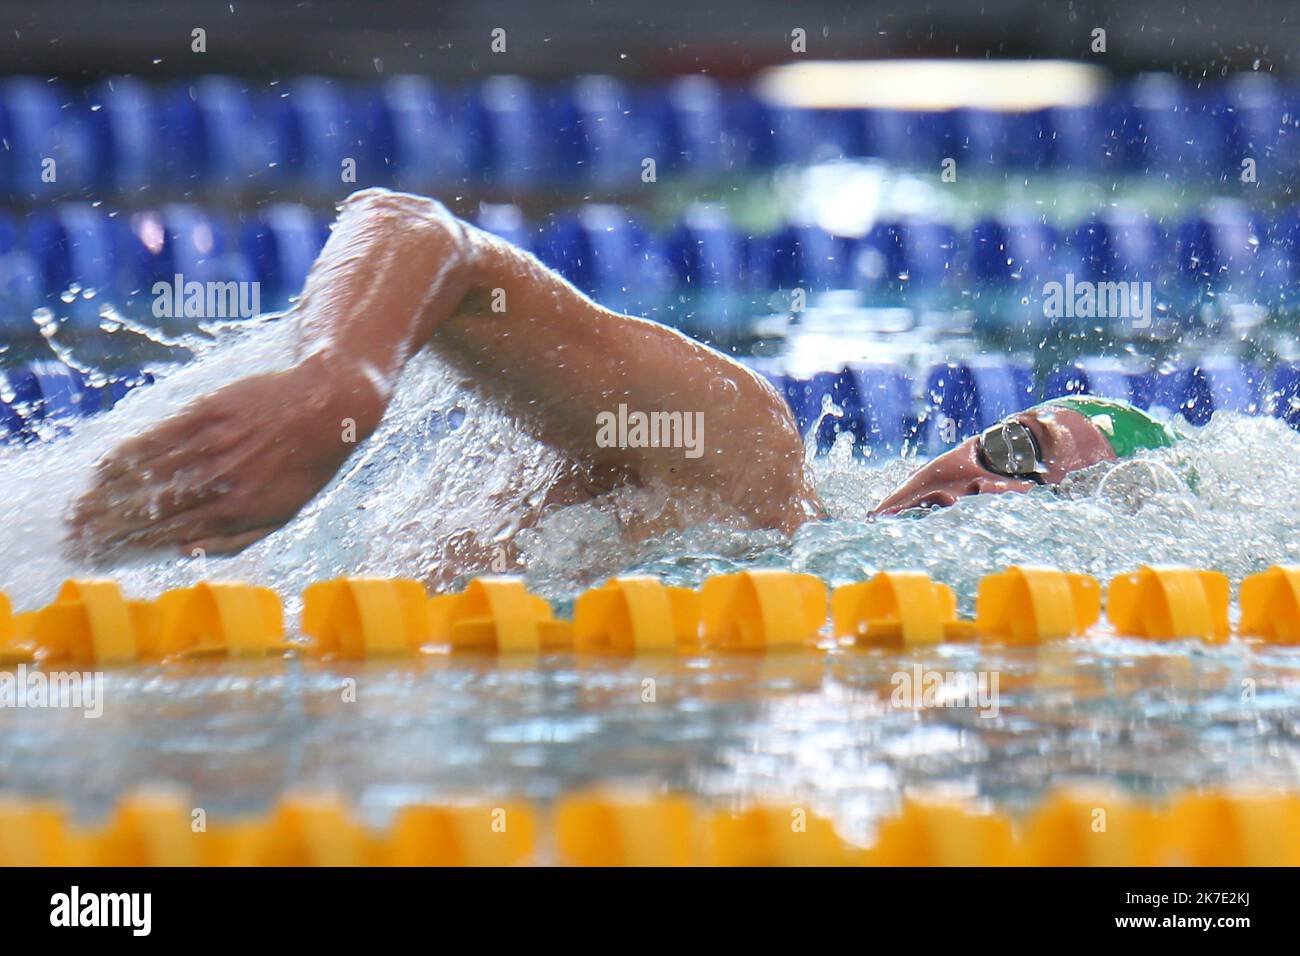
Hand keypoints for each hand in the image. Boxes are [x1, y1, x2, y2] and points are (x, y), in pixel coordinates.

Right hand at [68, 353, 382, 556]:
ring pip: (146, 476)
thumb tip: (183, 553)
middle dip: (105, 527)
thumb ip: (232, 538)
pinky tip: (103, 469)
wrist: (326, 407)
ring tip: (77, 510)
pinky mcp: (207, 415)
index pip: (169, 535)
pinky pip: (158, 438)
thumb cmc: (303, 467)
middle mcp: (220, 482)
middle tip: (71, 537)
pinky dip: (127, 455)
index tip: (99, 555)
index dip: (129, 547)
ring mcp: (212, 447)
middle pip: (149, 510)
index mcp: (237, 512)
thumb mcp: (281, 515)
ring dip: (106, 495)